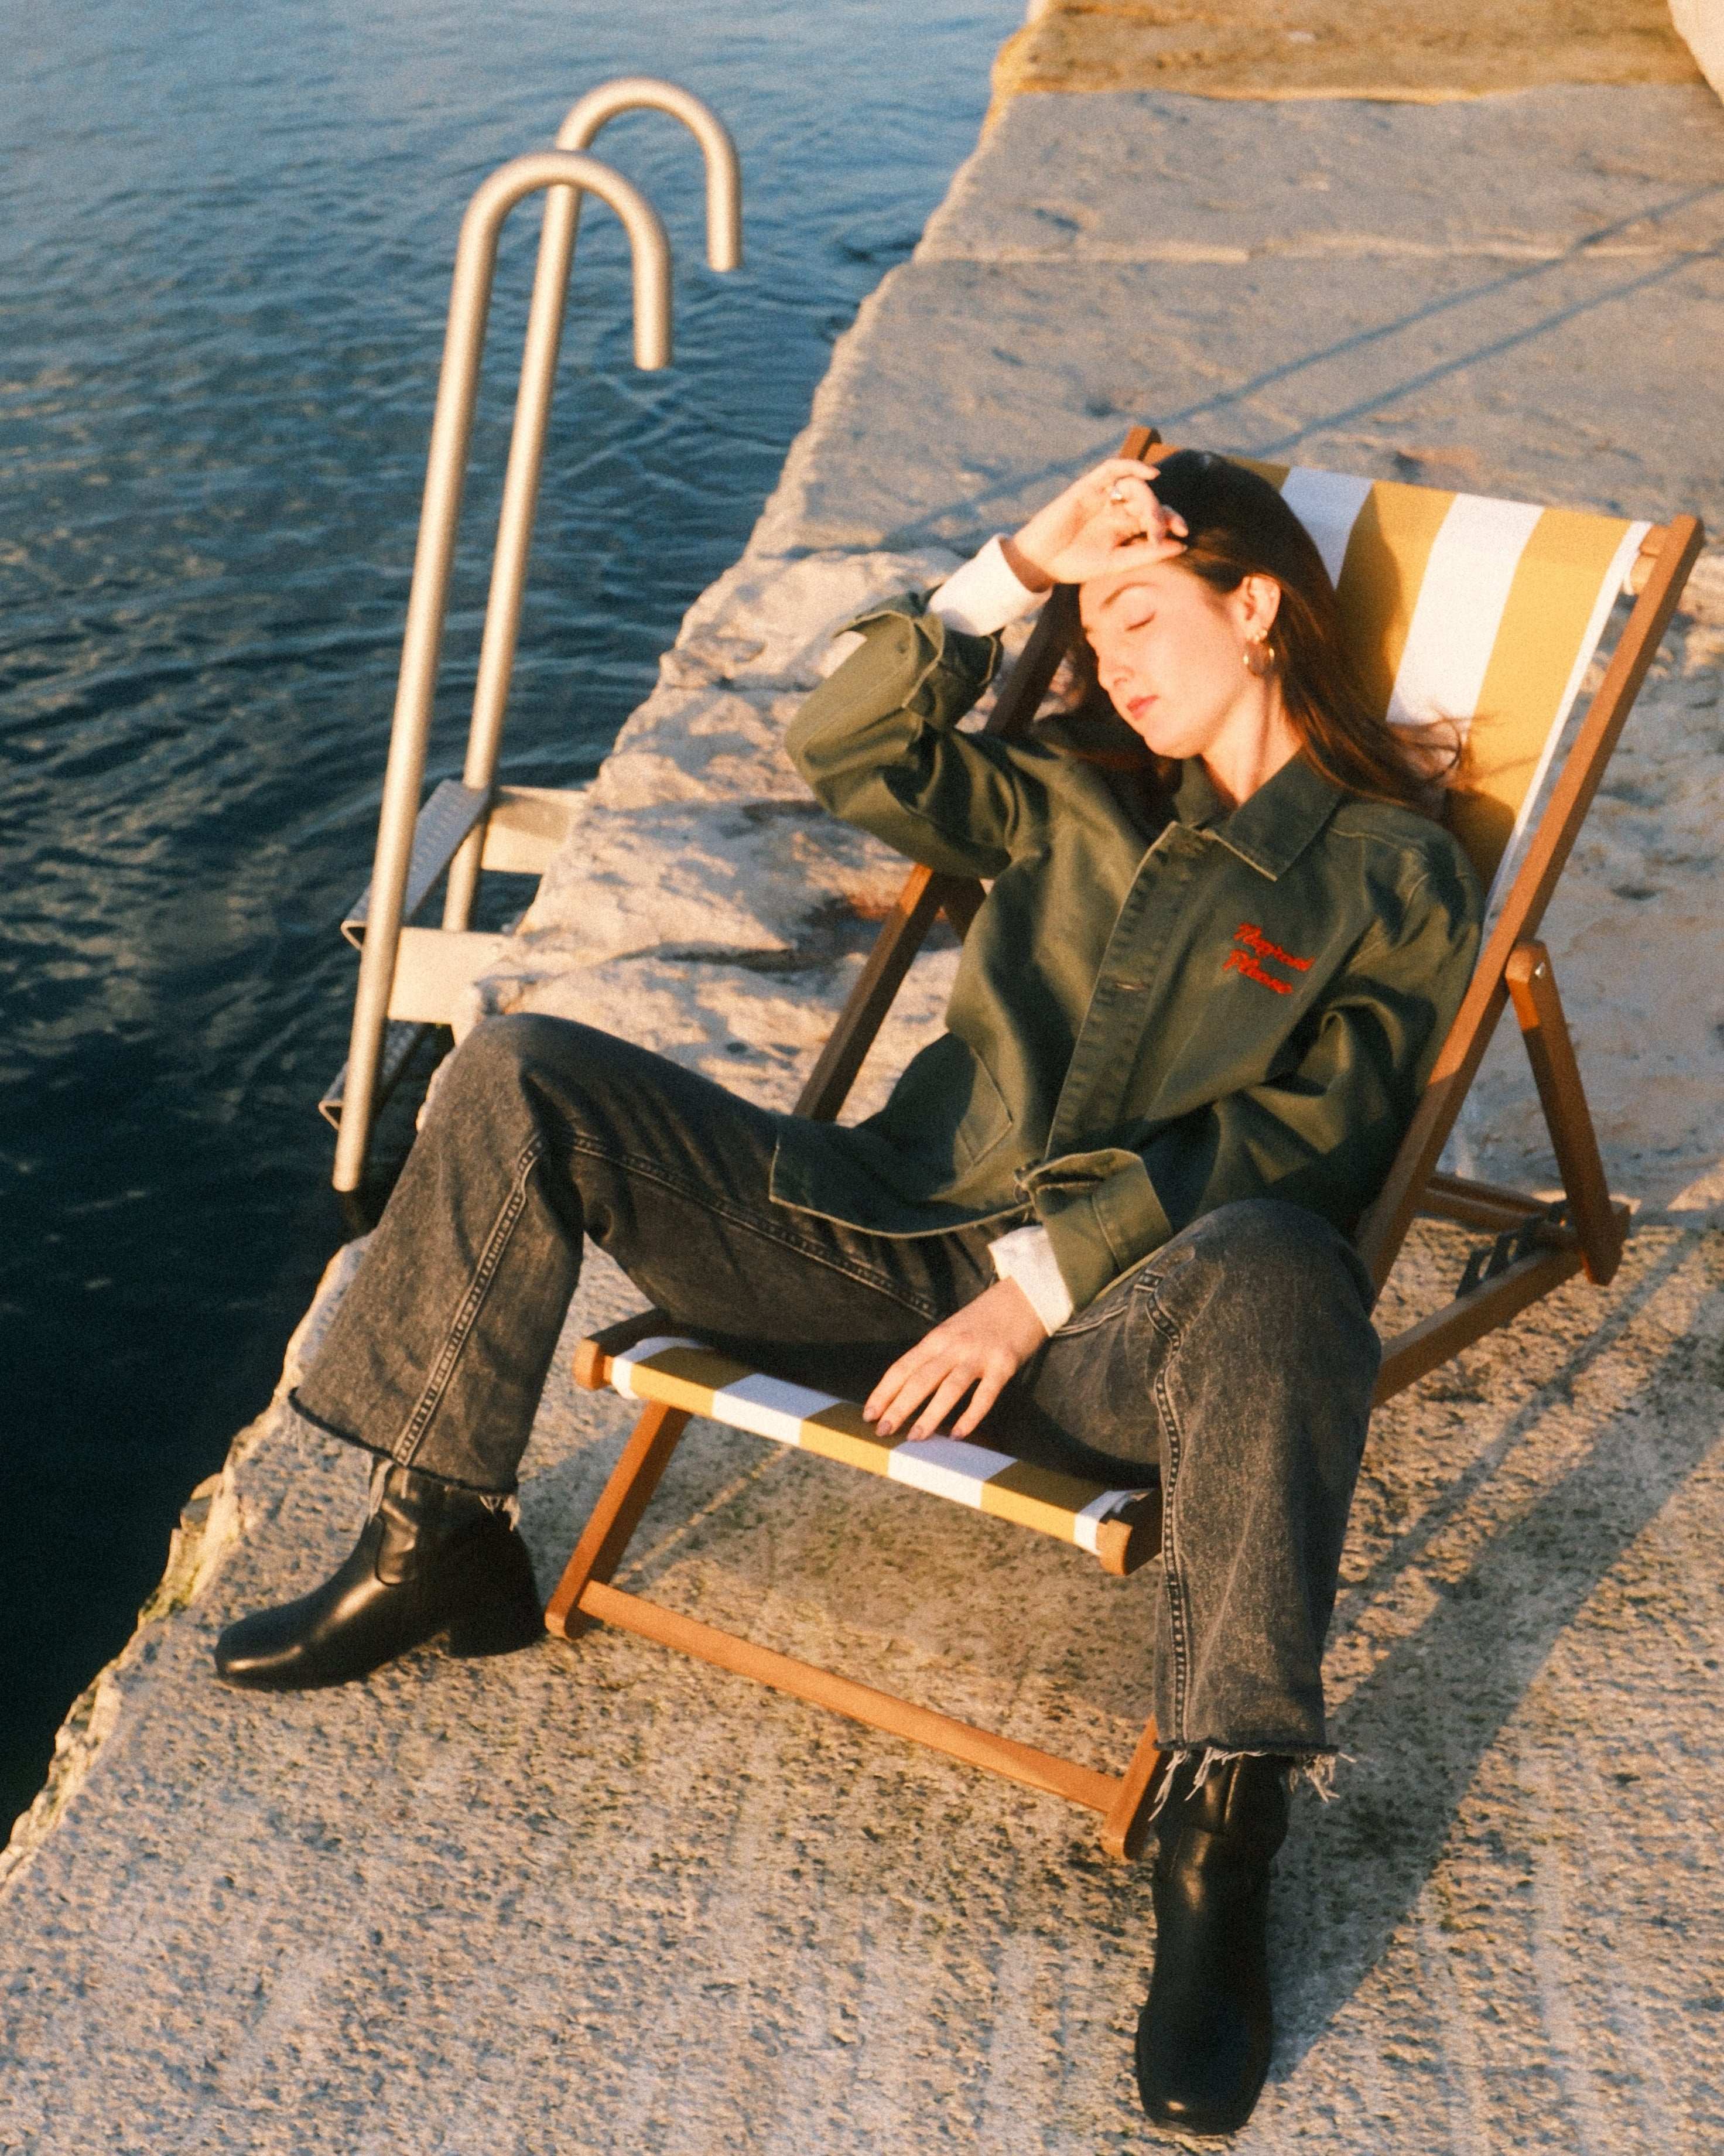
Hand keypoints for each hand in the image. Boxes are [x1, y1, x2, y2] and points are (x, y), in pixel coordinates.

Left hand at [864, 1279, 1048, 1442]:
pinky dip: (970, 1416)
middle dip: (898, 1407)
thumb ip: (935, 1355)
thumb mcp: (953, 1330)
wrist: (1025, 1296)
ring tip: (914, 1438)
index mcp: (937, 1338)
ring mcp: (979, 1355)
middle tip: (882, 1431)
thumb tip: (909, 1389)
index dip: (884, 1392)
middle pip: (920, 1379)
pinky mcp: (1004, 1364)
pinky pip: (984, 1395)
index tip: (869, 1414)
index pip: (902, 1367)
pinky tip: (958, 1434)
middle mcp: (954, 1346)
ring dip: (930, 1415)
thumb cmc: (985, 1318)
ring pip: (949, 1389)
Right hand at [1006, 457, 1188, 588]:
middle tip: (1159, 532)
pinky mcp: (1088, 486)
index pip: (1155, 516)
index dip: (1172, 521)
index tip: (1184, 533)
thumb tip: (1182, 546)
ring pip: (1135, 485)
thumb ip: (1146, 553)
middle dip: (1159, 514)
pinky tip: (1150, 474)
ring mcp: (1103, 495)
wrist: (1040, 561)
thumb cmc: (1075, 564)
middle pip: (1148, 500)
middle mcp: (1117, 508)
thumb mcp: (1116, 562)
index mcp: (1124, 527)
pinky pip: (1113, 468)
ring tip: (1151, 516)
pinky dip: (1132, 466)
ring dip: (1148, 497)